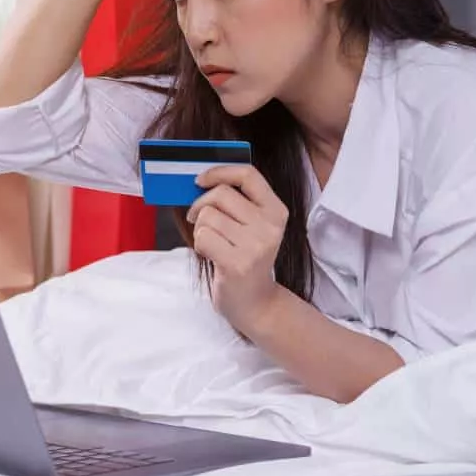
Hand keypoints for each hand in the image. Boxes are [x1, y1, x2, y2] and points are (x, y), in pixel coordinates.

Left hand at [187, 165, 289, 333]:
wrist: (256, 304)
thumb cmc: (245, 260)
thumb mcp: (251, 227)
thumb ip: (235, 203)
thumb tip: (200, 180)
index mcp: (276, 211)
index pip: (248, 175)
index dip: (220, 171)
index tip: (201, 179)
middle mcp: (270, 227)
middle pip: (220, 194)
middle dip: (201, 205)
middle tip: (199, 220)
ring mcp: (255, 246)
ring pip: (207, 216)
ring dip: (200, 229)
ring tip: (212, 243)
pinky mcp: (237, 263)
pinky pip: (203, 237)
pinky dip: (199, 245)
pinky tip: (212, 256)